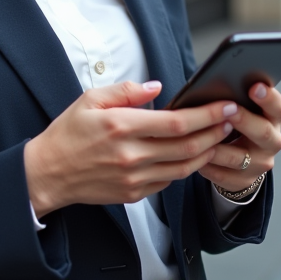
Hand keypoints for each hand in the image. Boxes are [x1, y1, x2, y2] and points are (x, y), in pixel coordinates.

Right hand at [24, 81, 238, 217]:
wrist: (49, 173)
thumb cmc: (68, 133)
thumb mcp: (90, 99)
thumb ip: (126, 91)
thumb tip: (157, 87)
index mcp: (121, 127)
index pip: (176, 122)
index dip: (206, 114)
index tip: (225, 105)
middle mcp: (131, 155)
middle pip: (187, 146)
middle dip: (215, 131)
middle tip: (231, 119)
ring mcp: (134, 178)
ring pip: (184, 167)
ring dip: (207, 152)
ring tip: (219, 136)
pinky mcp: (134, 194)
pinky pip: (169, 180)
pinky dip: (186, 167)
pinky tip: (193, 154)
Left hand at [197, 83, 280, 192]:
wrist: (242, 161)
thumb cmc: (238, 126)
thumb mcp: (244, 111)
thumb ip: (236, 100)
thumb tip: (215, 85)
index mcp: (273, 120)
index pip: (278, 107)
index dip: (268, 97)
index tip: (254, 86)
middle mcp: (272, 143)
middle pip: (263, 132)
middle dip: (244, 120)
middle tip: (228, 110)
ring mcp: (259, 165)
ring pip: (238, 157)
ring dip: (219, 146)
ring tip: (201, 136)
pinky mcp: (243, 181)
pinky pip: (223, 175)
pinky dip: (207, 165)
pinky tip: (195, 156)